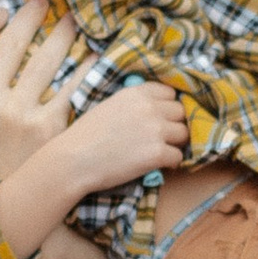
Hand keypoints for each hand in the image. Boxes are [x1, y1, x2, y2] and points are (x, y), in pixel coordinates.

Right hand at [0, 0, 83, 190]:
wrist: (6, 216)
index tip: (1, 11)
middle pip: (9, 43)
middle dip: (30, 15)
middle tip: (43, 3)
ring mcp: (17, 115)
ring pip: (45, 58)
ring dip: (63, 34)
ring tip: (74, 23)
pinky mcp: (50, 128)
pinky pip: (73, 86)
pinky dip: (86, 68)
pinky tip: (94, 58)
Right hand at [49, 79, 190, 200]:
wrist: (73, 160)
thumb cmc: (85, 135)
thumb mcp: (109, 105)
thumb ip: (133, 103)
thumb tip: (154, 109)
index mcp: (136, 93)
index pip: (170, 93)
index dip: (168, 107)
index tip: (161, 118)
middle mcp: (149, 107)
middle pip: (181, 112)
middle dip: (174, 124)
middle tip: (163, 137)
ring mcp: (155, 130)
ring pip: (184, 134)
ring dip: (175, 143)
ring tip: (161, 151)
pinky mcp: (157, 153)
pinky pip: (179, 157)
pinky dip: (171, 163)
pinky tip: (157, 165)